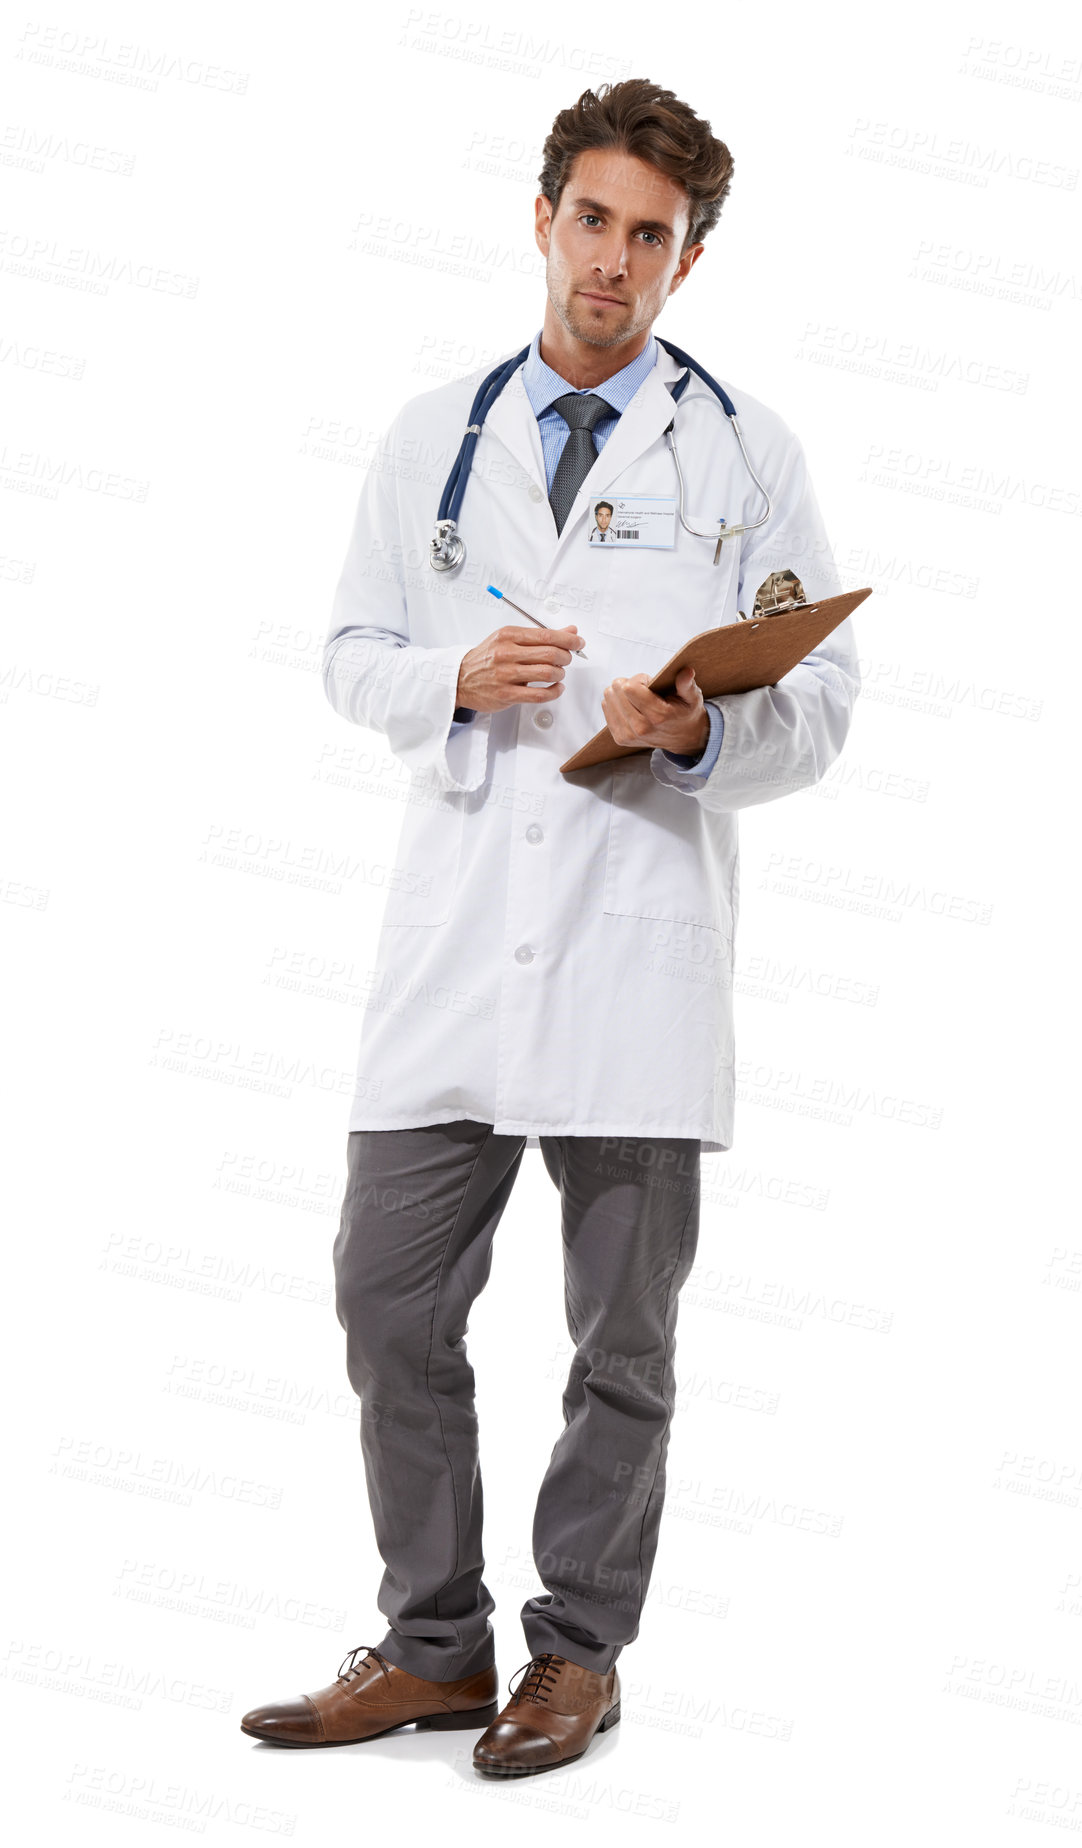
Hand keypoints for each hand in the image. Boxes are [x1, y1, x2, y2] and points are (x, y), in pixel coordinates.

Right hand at [455, 624, 584, 711]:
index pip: (547, 635)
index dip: (568, 639)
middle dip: (566, 657)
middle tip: (567, 659)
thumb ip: (540, 635)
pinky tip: (556, 688)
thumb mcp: (509, 639)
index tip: (578, 642)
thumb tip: (569, 630)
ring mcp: (506, 675)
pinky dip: (554, 692)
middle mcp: (506, 653)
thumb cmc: (487, 658)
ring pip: (547, 673)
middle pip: (550, 654)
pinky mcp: (507, 694)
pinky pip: (539, 694)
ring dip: (560, 674)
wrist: (460, 679)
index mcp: (508, 635)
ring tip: (559, 673)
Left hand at [601, 664, 709, 754]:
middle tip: (644, 691)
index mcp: (658, 716)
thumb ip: (687, 685)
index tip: (650, 683)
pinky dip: (616, 703)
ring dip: (621, 694)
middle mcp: (641, 728)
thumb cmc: (684, 713)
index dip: (639, 679)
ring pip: (609, 698)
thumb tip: (686, 672)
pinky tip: (630, 706)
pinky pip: (606, 708)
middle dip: (629, 684)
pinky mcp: (620, 738)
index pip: (630, 687)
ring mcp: (629, 735)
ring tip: (638, 699)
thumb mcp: (692, 698)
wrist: (682, 738)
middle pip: (616, 691)